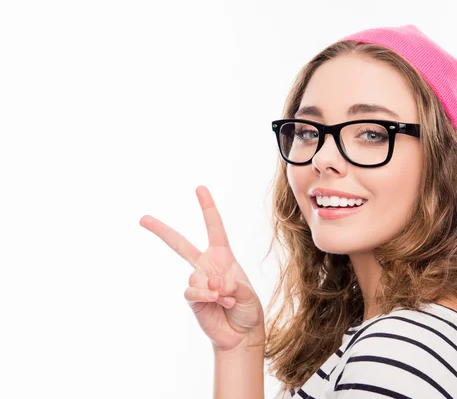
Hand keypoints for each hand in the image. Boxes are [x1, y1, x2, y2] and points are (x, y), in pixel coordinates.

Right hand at [140, 186, 264, 351]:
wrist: (241, 334)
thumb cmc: (247, 309)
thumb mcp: (247, 293)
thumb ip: (232, 284)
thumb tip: (212, 283)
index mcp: (222, 257)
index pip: (214, 228)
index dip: (207, 208)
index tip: (199, 188)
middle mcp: (206, 266)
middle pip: (180, 244)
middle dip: (162, 231)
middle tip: (142, 218)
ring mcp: (197, 282)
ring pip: (196, 276)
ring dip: (215, 287)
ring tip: (227, 298)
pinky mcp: (192, 298)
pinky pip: (193, 291)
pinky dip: (206, 295)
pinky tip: (217, 301)